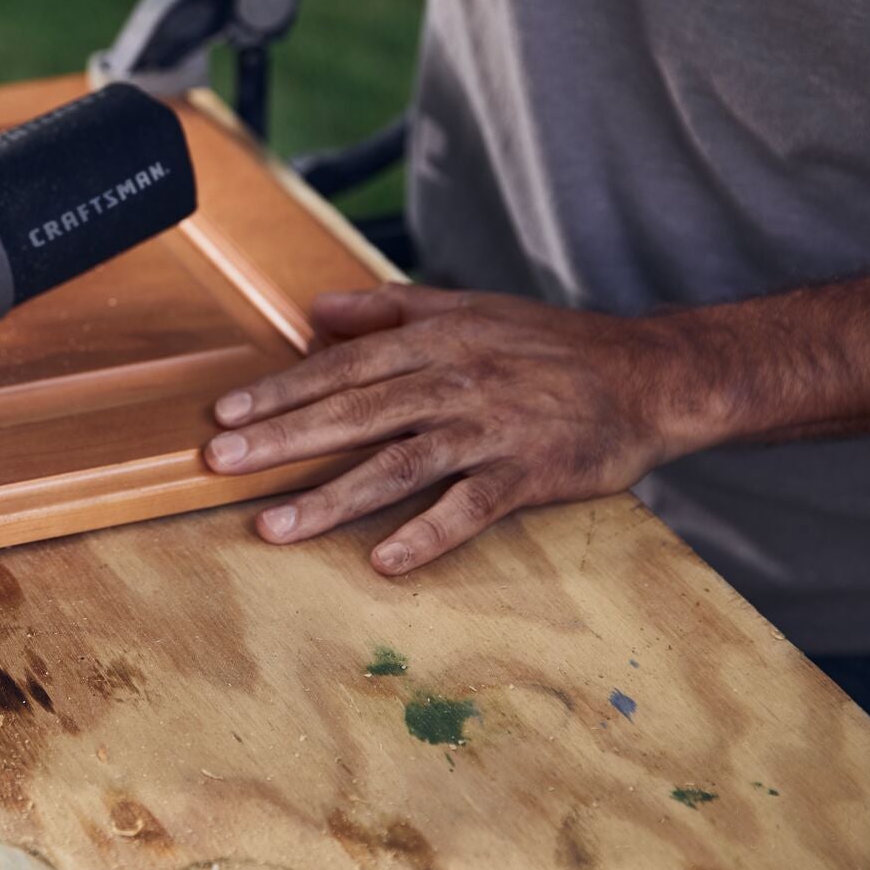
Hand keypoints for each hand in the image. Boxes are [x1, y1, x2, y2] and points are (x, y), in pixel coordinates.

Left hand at [204, 284, 709, 575]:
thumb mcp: (467, 307)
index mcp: (433, 342)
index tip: (223, 414)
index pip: (340, 368)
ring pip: (399, 464)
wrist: (649, 373)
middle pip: (354, 413)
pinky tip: (384, 561)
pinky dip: (428, 535)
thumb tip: (313, 309)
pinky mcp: (529, 473)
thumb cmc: (547, 343)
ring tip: (275, 527)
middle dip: (282, 439)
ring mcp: (491, 429)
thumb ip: (387, 309)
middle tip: (220, 463)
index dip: (279, 391)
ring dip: (332, 497)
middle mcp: (454, 381)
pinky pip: (470, 508)